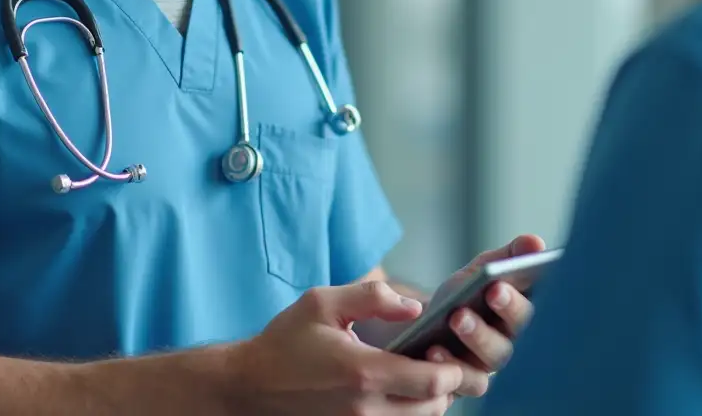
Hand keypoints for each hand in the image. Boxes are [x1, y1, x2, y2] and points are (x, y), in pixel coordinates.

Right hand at [232, 280, 464, 415]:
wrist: (250, 386)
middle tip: (437, 359)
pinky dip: (407, 413)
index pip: (433, 382)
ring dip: (428, 402)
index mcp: (364, 372)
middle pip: (434, 408)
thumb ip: (371, 297)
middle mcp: (367, 409)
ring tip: (419, 375)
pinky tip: (398, 392)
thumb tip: (414, 307)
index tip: (445, 349)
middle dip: (445, 385)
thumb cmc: (285, 342)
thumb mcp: (322, 303)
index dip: (452, 368)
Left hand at [424, 234, 545, 398]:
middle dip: (511, 308)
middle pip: (524, 328)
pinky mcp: (472, 382)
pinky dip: (452, 364)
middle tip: (494, 290)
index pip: (543, 300)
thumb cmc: (464, 295)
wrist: (427, 325)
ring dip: (480, 335)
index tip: (519, 274)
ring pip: (498, 355)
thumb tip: (535, 243)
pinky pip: (469, 380)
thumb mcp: (482, 270)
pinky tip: (435, 349)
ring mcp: (496, 362)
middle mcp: (518, 338)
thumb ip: (508, 256)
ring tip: (458, 316)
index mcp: (526, 309)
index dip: (538, 289)